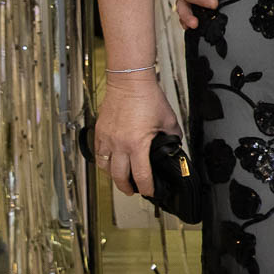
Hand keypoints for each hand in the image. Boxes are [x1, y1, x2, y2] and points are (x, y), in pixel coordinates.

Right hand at [93, 73, 180, 198]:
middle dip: (127, 188)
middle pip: (119, 177)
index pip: (141, 175)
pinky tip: (111, 161)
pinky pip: (98, 153)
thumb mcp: (168, 119)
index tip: (150, 191)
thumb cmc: (147, 97)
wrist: (129, 82)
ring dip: (113, 176)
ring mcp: (106, 139)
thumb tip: (175, 146)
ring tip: (122, 178)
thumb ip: (172, 136)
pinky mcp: (99, 132)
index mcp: (137, 143)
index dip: (147, 187)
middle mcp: (119, 144)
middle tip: (133, 191)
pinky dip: (104, 161)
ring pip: (105, 167)